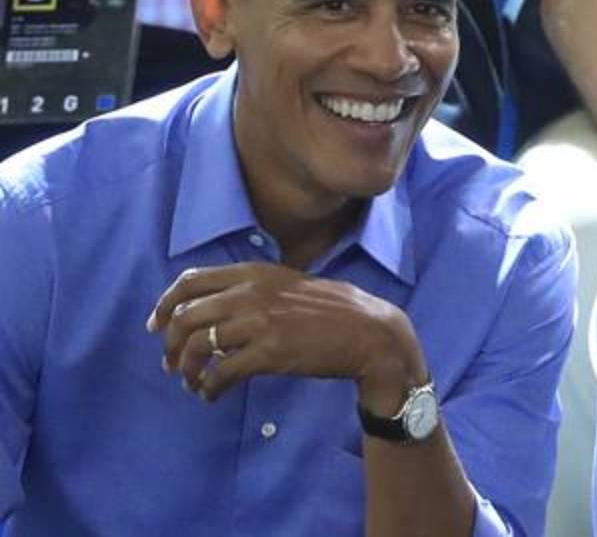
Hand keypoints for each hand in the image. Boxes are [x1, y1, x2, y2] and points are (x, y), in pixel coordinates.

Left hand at [146, 263, 424, 407]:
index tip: (157, 326)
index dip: (165, 304)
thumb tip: (218, 308)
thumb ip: (255, 289)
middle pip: (186, 316)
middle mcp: (251, 292)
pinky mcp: (269, 353)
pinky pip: (223, 372)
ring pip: (198, 345)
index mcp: (254, 272)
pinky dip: (209, 388)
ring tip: (192, 384)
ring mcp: (259, 322)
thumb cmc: (334, 311)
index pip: (191, 281)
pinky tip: (211, 396)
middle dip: (171, 344)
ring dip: (187, 370)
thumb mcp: (290, 285)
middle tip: (172, 364)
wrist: (368, 332)